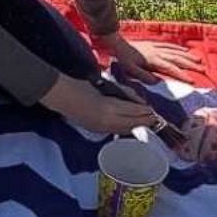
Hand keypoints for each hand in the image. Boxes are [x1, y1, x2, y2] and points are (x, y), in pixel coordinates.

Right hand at [41, 74, 157, 133]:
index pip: (134, 112)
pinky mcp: (96, 130)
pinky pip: (115, 130)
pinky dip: (125, 128)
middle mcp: (107, 121)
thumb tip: (137, 99)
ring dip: (136, 126)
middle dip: (144, 121)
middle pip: (132, 123)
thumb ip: (123, 93)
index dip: (145, 112)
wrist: (61, 96)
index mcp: (109, 107)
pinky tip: (129, 125)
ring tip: (145, 123)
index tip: (153, 110)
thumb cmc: (81, 86)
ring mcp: (101, 128)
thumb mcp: (105, 86)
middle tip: (155, 119)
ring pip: (124, 129)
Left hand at [97, 31, 201, 82]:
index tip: (193, 81)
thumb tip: (157, 82)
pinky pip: (170, 46)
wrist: (117, 43)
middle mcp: (158, 53)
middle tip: (203, 71)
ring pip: (176, 52)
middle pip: (178, 59)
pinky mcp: (155, 44)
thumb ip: (144, 76)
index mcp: (154, 60)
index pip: (171, 68)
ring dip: (188, 56)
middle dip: (191, 65)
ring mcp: (157, 47)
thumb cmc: (123, 59)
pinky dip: (179, 48)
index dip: (182, 75)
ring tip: (199, 61)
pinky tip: (186, 51)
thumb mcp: (130, 70)